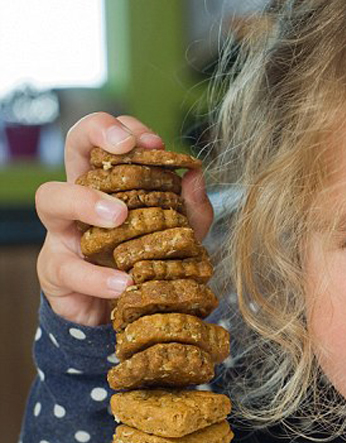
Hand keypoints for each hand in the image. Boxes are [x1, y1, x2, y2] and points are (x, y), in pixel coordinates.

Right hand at [35, 112, 213, 325]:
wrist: (132, 313)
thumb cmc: (152, 262)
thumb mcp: (181, 235)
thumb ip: (192, 208)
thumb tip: (196, 173)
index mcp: (113, 181)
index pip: (112, 137)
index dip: (127, 129)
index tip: (155, 143)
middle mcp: (82, 196)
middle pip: (73, 147)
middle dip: (95, 134)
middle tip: (125, 149)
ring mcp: (62, 231)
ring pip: (50, 198)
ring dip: (85, 200)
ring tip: (119, 217)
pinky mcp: (55, 271)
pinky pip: (67, 268)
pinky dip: (97, 277)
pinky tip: (123, 281)